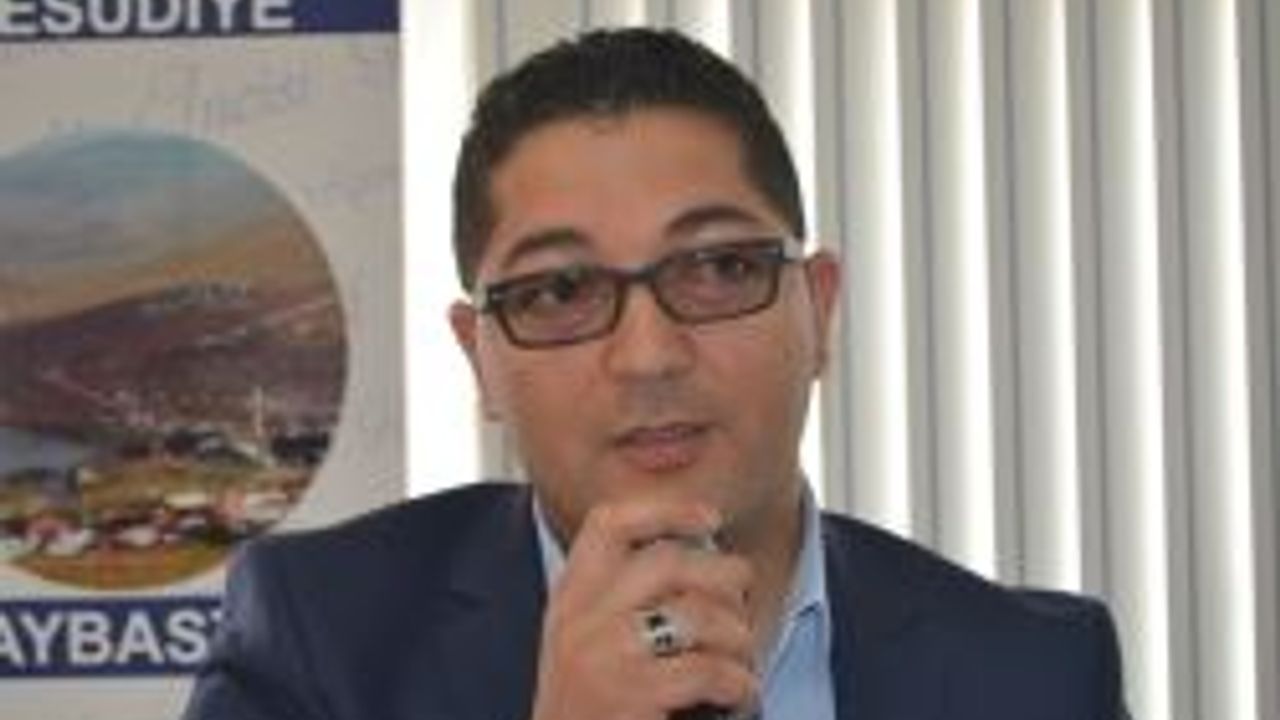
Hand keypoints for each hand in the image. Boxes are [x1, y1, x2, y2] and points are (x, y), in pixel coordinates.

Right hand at [529, 499, 757, 719]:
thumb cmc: (591, 715)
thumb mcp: (588, 647)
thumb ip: (624, 604)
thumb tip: (711, 565)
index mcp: (567, 600)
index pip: (609, 524)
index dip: (666, 510)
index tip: (709, 519)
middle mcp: (578, 621)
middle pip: (669, 562)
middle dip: (723, 580)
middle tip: (742, 609)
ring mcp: (602, 657)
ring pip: (698, 614)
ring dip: (739, 638)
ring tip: (744, 663)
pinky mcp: (631, 697)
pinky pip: (710, 669)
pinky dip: (740, 682)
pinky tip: (740, 695)